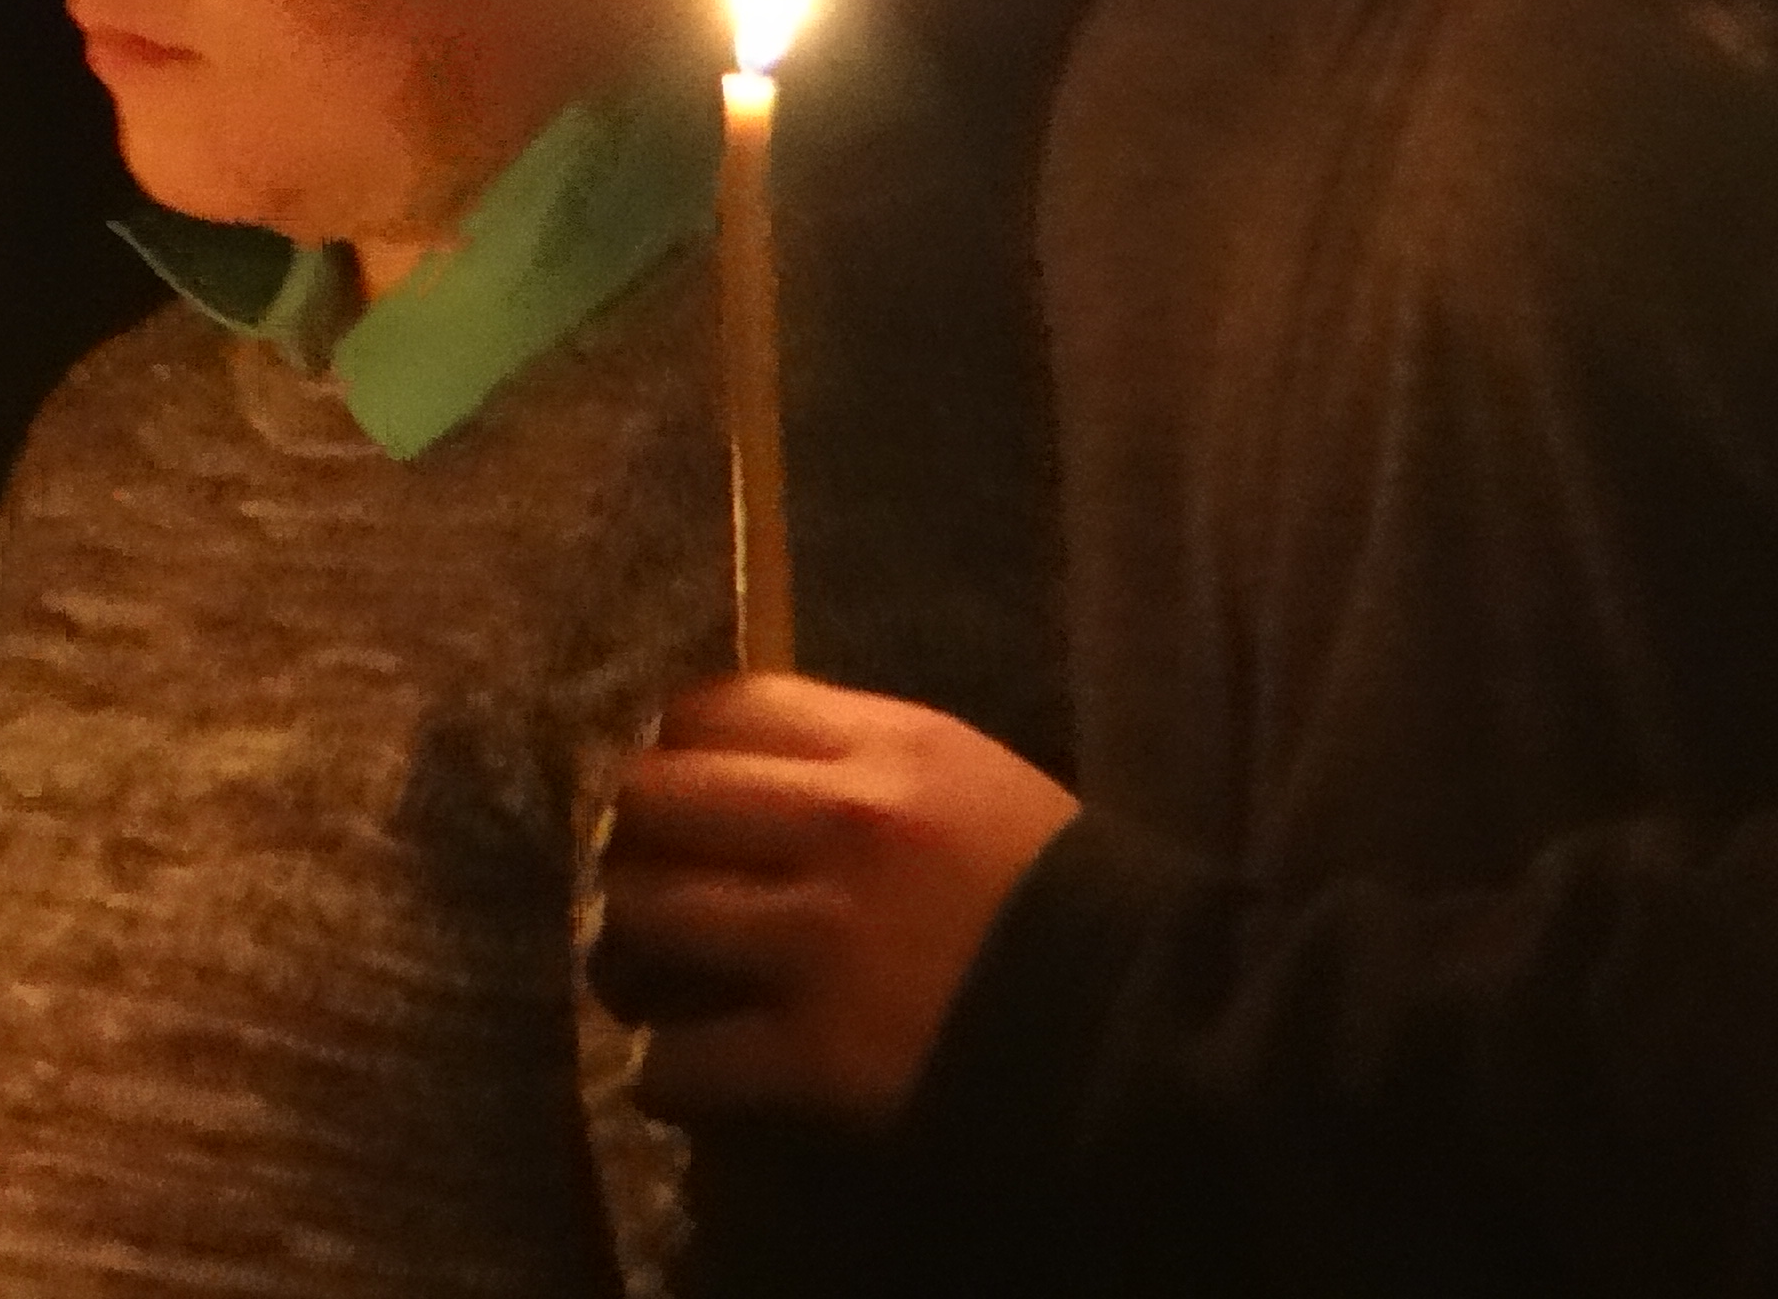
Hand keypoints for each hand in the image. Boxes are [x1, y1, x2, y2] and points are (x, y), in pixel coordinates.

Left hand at [594, 670, 1080, 1123]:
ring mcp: (821, 941)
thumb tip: (738, 763)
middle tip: (646, 880)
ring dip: (630, 949)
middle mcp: (838, 827)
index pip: (713, 707)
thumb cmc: (1061, 894)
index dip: (672, 748)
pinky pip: (685, 1056)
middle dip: (635, 841)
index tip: (675, 790)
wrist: (1147, 1023)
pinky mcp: (818, 1053)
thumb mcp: (966, 778)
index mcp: (882, 749)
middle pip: (655, 798)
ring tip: (646, 974)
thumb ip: (855, 758)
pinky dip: (666, 1069)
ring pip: (647, 915)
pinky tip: (680, 1070)